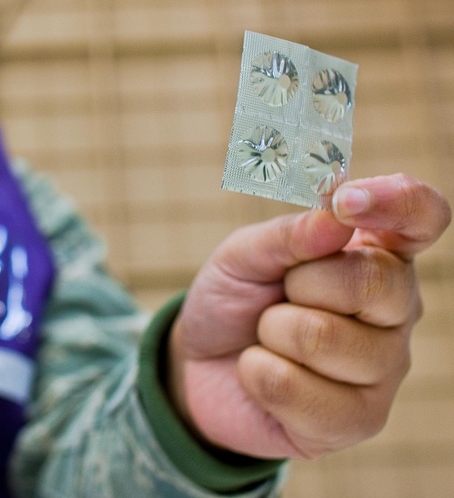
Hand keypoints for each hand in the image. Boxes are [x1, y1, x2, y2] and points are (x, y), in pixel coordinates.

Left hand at [169, 174, 450, 459]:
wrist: (199, 365)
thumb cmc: (236, 301)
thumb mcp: (244, 255)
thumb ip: (286, 235)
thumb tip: (334, 219)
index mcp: (378, 254)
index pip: (422, 217)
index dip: (396, 202)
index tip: (346, 201)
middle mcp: (396, 311)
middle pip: (373, 281)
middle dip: (301, 282)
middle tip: (280, 295)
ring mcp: (384, 369)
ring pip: (322, 337)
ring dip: (271, 333)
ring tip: (269, 338)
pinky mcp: (358, 419)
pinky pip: (294, 389)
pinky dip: (257, 374)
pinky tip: (263, 374)